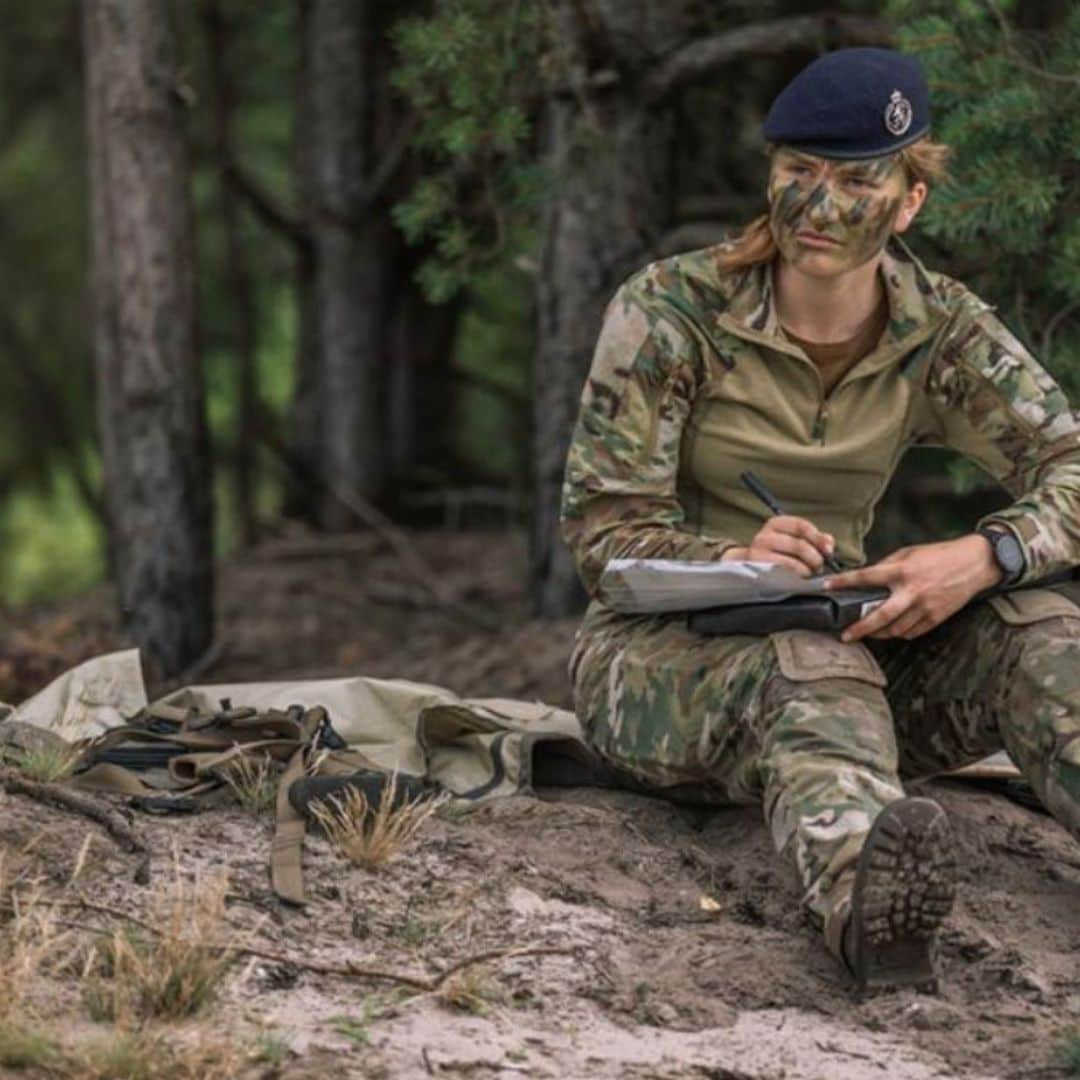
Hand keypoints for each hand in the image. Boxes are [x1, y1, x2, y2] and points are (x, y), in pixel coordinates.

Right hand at [722, 515, 835, 576]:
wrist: (746, 565)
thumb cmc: (775, 552)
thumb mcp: (791, 539)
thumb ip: (813, 539)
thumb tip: (829, 542)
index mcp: (776, 523)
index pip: (802, 526)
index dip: (818, 538)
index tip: (829, 550)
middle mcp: (765, 535)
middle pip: (800, 545)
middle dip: (815, 559)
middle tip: (819, 566)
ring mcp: (759, 552)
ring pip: (793, 562)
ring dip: (807, 571)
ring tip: (809, 573)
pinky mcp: (758, 570)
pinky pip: (784, 575)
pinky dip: (797, 578)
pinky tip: (800, 578)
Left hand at [824, 534, 1002, 642]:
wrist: (975, 564)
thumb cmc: (940, 555)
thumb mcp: (909, 553)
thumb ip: (887, 566)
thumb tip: (867, 578)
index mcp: (902, 571)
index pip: (866, 577)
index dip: (844, 582)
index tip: (826, 587)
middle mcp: (912, 591)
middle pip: (879, 616)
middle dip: (860, 629)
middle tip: (845, 636)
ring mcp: (925, 607)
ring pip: (895, 629)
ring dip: (878, 633)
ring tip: (866, 633)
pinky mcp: (936, 618)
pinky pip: (911, 632)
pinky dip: (899, 633)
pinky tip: (891, 630)